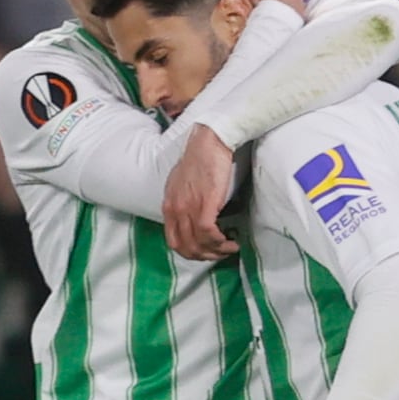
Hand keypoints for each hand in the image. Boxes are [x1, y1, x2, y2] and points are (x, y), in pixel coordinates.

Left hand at [163, 125, 238, 259]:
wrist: (209, 143)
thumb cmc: (199, 159)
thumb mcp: (180, 184)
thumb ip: (182, 203)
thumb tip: (190, 218)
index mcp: (168, 206)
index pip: (173, 241)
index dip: (190, 252)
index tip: (205, 252)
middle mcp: (175, 209)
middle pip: (185, 248)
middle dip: (204, 256)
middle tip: (219, 254)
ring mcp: (188, 208)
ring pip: (198, 244)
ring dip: (216, 251)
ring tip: (229, 248)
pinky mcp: (204, 205)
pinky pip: (208, 234)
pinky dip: (219, 242)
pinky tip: (229, 240)